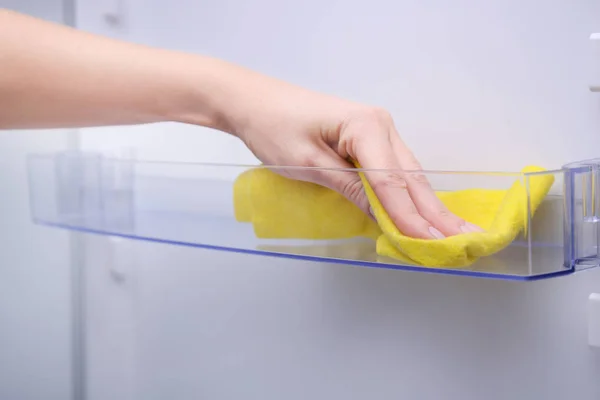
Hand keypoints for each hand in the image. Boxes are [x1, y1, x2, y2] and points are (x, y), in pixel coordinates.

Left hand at [234, 86, 482, 238]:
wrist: (254, 101)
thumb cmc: (273, 127)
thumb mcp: (308, 163)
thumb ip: (349, 188)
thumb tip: (384, 217)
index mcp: (366, 126)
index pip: (391, 182)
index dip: (408, 217)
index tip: (428, 244)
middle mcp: (381, 125)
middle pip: (410, 177)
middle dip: (435, 213)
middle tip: (465, 240)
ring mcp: (378, 130)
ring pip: (408, 174)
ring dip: (429, 205)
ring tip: (455, 231)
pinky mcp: (368, 139)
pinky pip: (395, 171)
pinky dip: (409, 194)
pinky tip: (425, 211)